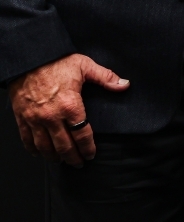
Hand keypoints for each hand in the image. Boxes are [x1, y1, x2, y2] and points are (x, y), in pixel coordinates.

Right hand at [8, 54, 128, 167]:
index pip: (82, 134)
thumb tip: (125, 84)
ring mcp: (35, 119)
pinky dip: (34, 150)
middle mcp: (51, 116)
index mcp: (70, 105)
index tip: (91, 154)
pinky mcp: (21, 118)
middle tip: (79, 164)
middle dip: (73, 157)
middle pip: (63, 145)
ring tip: (62, 161)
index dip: (87, 147)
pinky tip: (40, 154)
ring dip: (54, 157)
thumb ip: (106, 77)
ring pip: (45, 146)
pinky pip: (27, 139)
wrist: (29, 58)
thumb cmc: (57, 61)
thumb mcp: (85, 66)